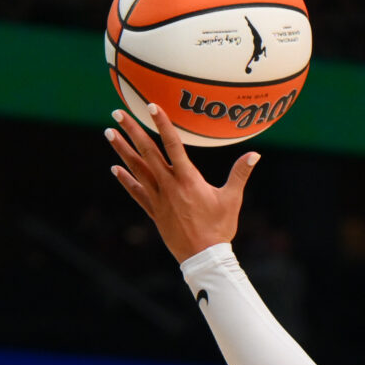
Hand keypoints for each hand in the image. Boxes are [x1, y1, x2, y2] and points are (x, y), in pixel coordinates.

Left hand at [104, 101, 257, 263]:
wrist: (203, 257)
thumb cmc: (219, 228)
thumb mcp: (232, 199)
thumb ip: (240, 174)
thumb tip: (255, 154)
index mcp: (188, 179)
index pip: (173, 145)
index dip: (162, 124)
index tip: (151, 107)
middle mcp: (169, 186)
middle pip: (147, 153)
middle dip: (133, 131)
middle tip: (117, 113)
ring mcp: (159, 199)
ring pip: (137, 170)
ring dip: (123, 150)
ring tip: (109, 133)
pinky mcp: (154, 212)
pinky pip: (136, 193)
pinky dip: (125, 180)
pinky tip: (115, 168)